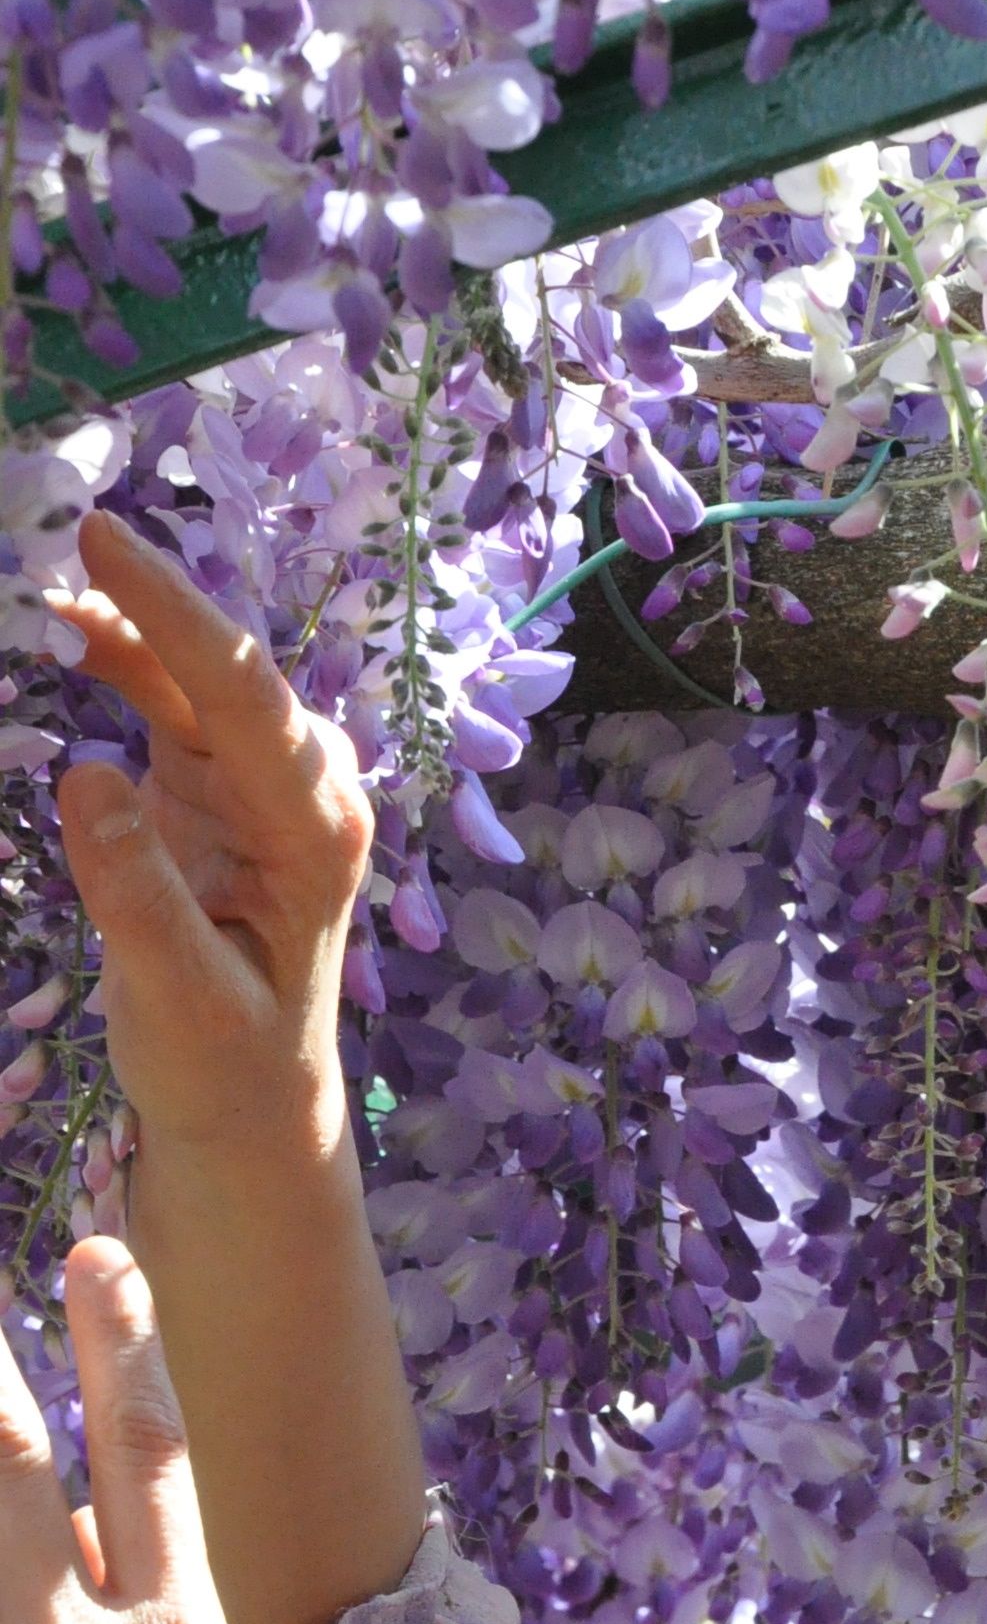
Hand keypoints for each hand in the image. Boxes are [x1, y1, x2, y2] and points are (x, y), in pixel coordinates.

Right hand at [46, 512, 371, 1166]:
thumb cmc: (227, 1068)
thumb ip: (140, 899)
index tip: (103, 543)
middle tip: (56, 517)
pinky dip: (111, 654)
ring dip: (117, 616)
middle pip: (222, 666)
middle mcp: (303, 788)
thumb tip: (89, 775)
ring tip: (32, 568)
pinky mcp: (214, 781)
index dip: (174, 614)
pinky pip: (163, 694)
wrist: (248, 1106)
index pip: (247, 700)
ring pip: (188, 670)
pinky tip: (55, 625)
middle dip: (145, 591)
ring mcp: (260, 779)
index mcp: (318, 833)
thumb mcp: (181, 1004)